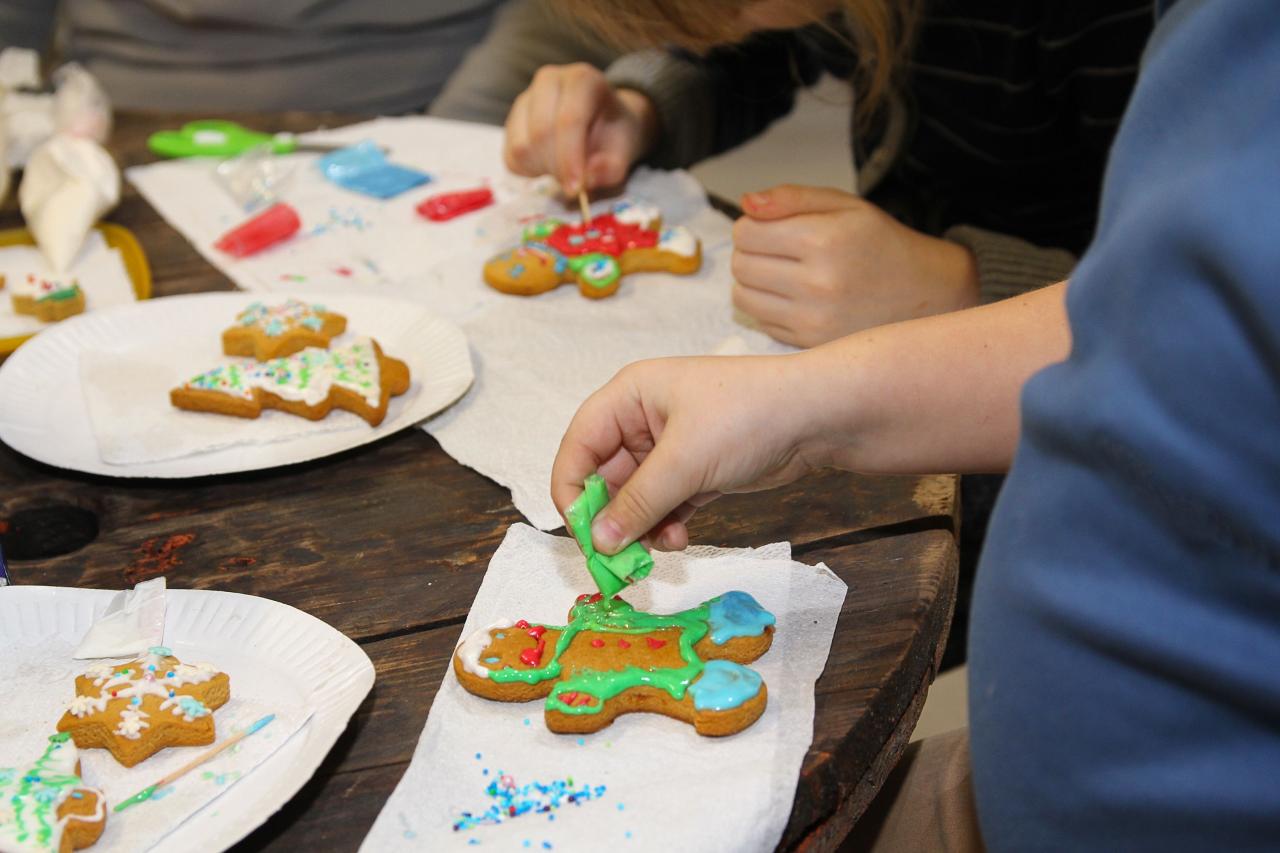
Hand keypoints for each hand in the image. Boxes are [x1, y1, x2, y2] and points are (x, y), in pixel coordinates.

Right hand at [504, 63, 658, 193]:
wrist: (602, 121)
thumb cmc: (613, 133)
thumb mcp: (625, 151)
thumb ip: (611, 168)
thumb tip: (587, 180)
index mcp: (582, 80)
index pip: (569, 120)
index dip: (570, 159)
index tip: (575, 189)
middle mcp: (549, 80)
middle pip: (541, 133)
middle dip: (557, 167)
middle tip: (575, 183)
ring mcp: (525, 99)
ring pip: (521, 146)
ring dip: (543, 170)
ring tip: (564, 169)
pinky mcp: (512, 121)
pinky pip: (511, 156)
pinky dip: (530, 171)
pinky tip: (549, 166)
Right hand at [551, 354, 832, 554]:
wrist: (818, 417)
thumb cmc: (747, 417)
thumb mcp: (685, 460)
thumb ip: (637, 503)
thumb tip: (598, 543)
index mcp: (629, 397)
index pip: (579, 445)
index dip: (571, 490)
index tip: (580, 534)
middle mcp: (643, 420)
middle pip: (604, 477)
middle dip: (611, 519)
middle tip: (617, 560)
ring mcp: (670, 448)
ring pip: (635, 498)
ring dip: (640, 527)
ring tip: (660, 547)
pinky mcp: (696, 472)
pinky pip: (664, 506)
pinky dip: (665, 525)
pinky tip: (679, 539)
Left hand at [732, 185, 980, 346]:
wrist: (924, 293)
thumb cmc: (881, 244)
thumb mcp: (845, 206)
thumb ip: (792, 198)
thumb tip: (746, 202)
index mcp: (823, 240)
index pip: (746, 232)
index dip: (751, 224)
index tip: (770, 227)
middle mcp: (816, 283)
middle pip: (741, 265)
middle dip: (751, 251)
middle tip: (778, 250)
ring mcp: (812, 318)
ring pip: (743, 296)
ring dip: (753, 281)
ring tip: (783, 273)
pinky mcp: (810, 343)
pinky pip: (762, 321)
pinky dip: (768, 307)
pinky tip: (795, 297)